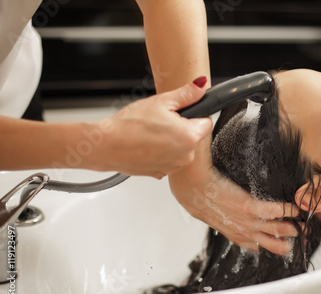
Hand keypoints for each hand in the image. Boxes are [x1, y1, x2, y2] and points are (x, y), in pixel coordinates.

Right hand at [87, 78, 211, 177]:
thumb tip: (201, 86)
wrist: (105, 145)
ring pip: (180, 149)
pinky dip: (161, 153)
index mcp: (189, 137)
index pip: (206, 123)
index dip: (195, 114)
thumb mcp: (161, 102)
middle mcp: (185, 156)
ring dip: (171, 141)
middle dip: (181, 128)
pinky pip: (168, 159)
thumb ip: (186, 94)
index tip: (181, 113)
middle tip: (161, 121)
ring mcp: (173, 167)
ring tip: (151, 133)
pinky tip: (146, 145)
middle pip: (193, 137)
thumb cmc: (130, 125)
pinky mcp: (160, 173)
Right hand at [169, 138, 299, 254]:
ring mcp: (216, 217)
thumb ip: (204, 132)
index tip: (292, 210)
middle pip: (252, 224)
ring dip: (266, 242)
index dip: (274, 211)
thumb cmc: (184, 161)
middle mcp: (219, 209)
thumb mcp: (196, 141)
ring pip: (244, 233)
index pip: (252, 205)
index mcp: (220, 192)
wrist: (170, 175)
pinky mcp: (212, 220)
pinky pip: (231, 234)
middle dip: (276, 231)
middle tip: (296, 233)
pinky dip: (246, 242)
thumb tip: (208, 121)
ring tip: (284, 248)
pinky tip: (257, 246)